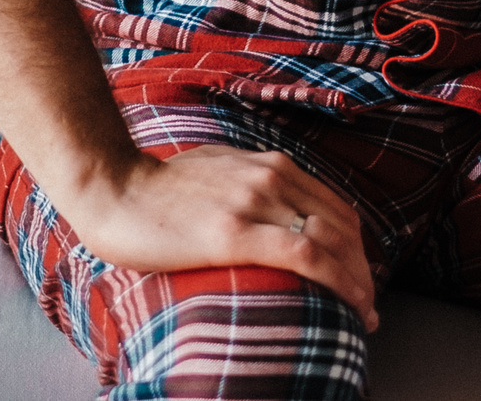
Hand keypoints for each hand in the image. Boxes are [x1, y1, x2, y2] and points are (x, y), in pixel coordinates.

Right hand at [60, 144, 379, 330]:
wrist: (112, 188)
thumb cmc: (155, 190)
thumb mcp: (217, 171)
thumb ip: (249, 186)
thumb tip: (269, 216)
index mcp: (268, 165)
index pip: (335, 207)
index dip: (358, 247)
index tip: (361, 278)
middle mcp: (270, 177)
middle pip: (342, 226)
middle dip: (363, 269)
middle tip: (367, 306)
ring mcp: (254, 202)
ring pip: (332, 241)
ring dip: (358, 281)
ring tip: (362, 315)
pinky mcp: (235, 232)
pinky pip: (306, 256)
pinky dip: (338, 281)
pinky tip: (348, 304)